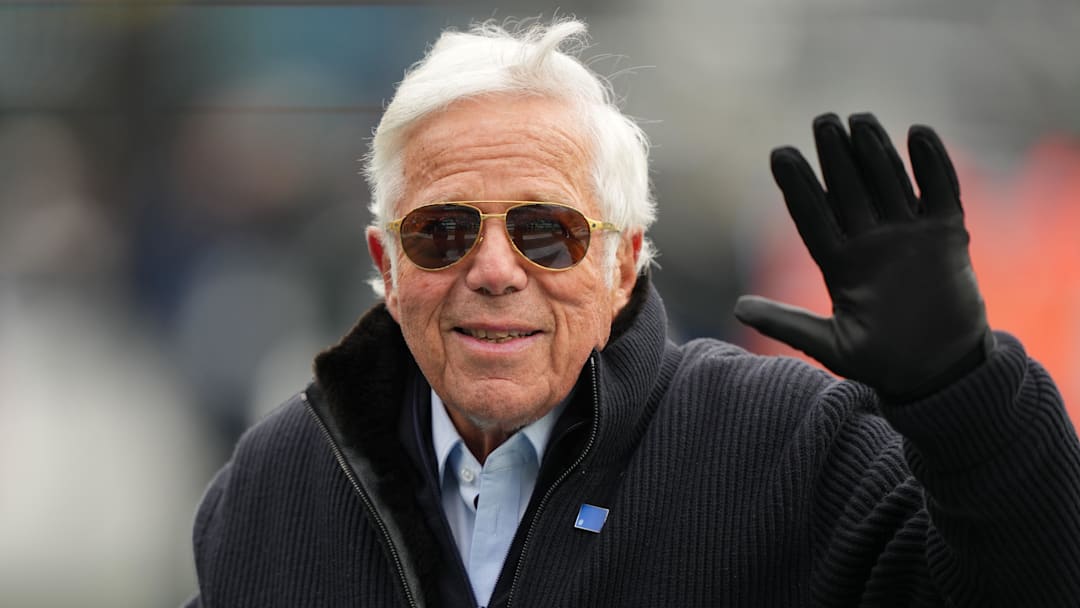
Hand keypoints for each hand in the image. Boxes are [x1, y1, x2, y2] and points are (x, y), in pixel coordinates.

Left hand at [734, 113, 992, 399]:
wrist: (940, 373)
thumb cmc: (883, 363)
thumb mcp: (831, 346)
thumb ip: (787, 324)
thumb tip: (738, 307)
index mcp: (840, 264)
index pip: (814, 216)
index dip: (799, 186)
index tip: (780, 154)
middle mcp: (871, 243)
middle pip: (850, 190)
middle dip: (836, 156)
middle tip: (822, 121)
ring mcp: (909, 236)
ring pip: (889, 182)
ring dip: (876, 151)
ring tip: (859, 120)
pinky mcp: (947, 236)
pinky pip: (940, 192)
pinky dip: (933, 164)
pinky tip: (918, 133)